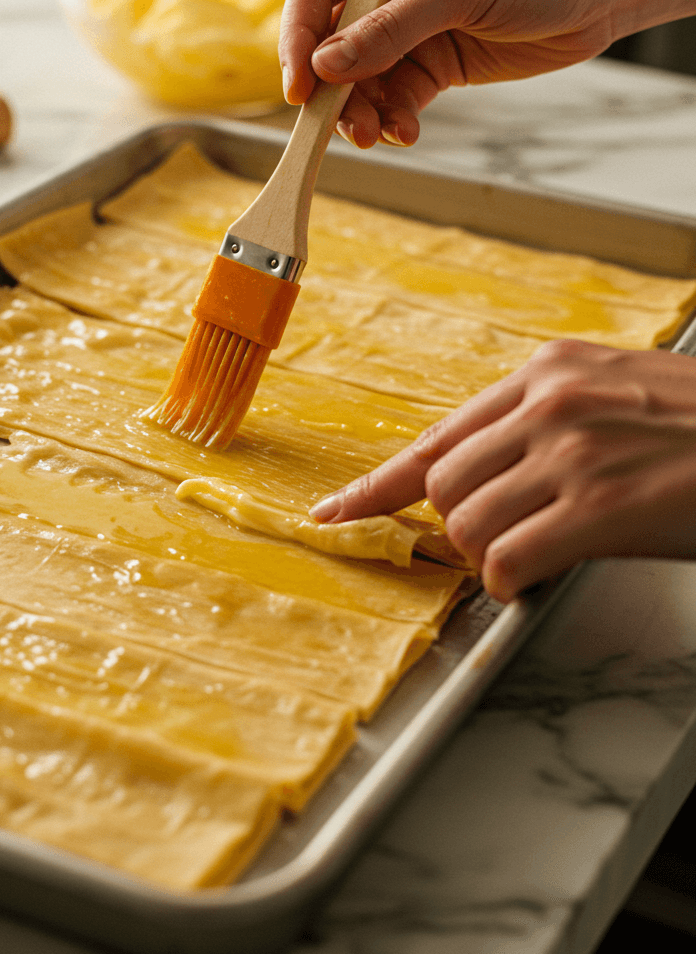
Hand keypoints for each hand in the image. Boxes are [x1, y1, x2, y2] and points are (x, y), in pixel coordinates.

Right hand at [279, 0, 695, 148]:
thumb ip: (393, 29)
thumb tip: (328, 65)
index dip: (299, 35)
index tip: (299, 83)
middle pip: (333, 40)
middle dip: (332, 86)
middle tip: (337, 125)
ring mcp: (413, 24)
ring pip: (362, 77)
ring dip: (362, 110)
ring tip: (376, 135)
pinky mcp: (437, 61)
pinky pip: (398, 96)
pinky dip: (395, 118)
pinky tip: (406, 131)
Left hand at [310, 340, 695, 601]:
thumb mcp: (617, 394)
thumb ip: (545, 421)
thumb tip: (484, 474)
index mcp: (549, 371)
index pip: (438, 435)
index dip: (378, 483)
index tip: (335, 512)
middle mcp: (551, 403)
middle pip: (443, 487)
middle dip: (461, 527)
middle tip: (506, 539)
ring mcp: (574, 451)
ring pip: (467, 526)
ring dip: (490, 556)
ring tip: (539, 551)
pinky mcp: (601, 506)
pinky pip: (507, 561)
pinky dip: (512, 582)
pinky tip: (541, 574)